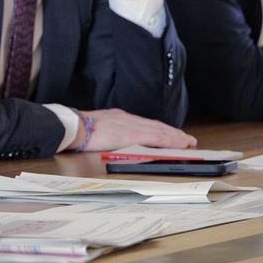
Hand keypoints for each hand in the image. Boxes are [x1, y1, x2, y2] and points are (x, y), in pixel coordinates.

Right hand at [73, 108, 196, 151]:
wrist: (74, 127)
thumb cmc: (81, 129)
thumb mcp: (99, 128)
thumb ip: (111, 133)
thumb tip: (117, 140)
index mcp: (120, 119)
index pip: (146, 124)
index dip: (161, 129)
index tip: (171, 133)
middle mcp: (128, 120)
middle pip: (156, 126)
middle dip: (173, 133)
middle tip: (187, 139)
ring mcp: (131, 126)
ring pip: (160, 130)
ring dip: (175, 137)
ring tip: (187, 142)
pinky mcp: (132, 135)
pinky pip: (156, 137)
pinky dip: (169, 140)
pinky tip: (178, 143)